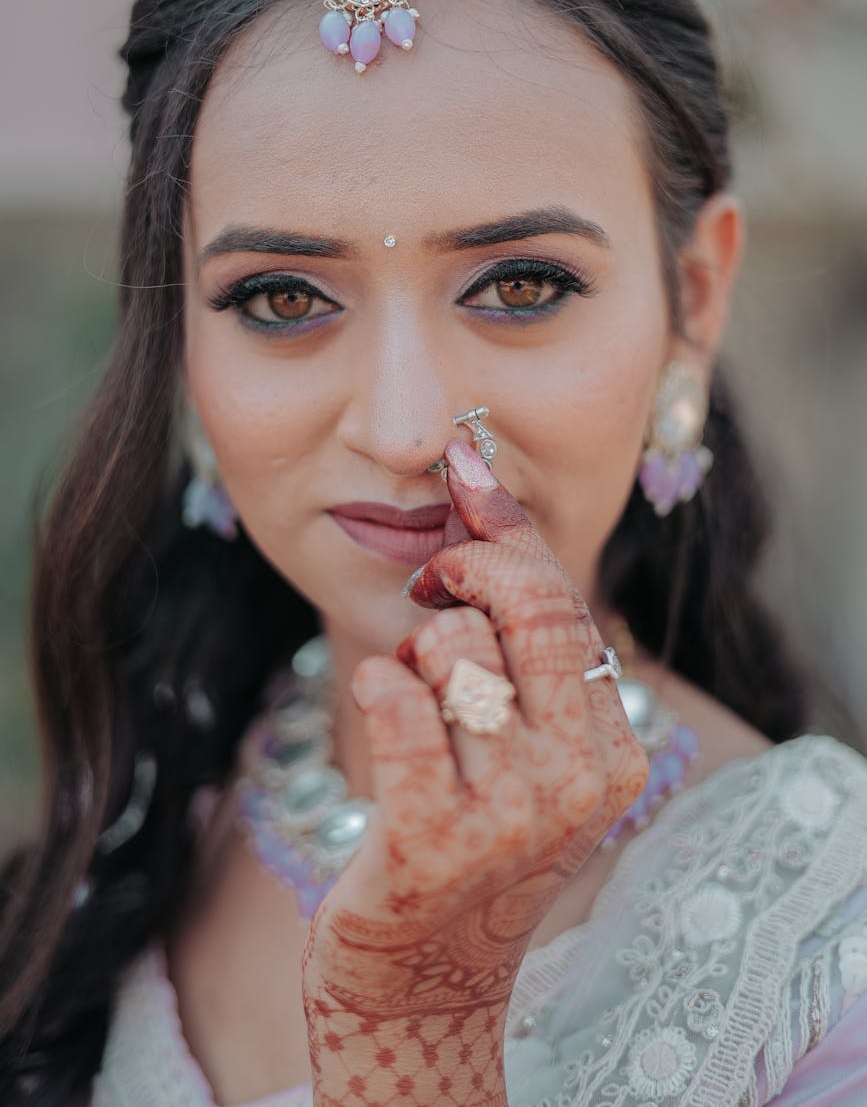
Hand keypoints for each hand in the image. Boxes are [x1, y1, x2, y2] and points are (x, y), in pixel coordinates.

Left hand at [302, 440, 647, 1106]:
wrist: (420, 973)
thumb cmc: (464, 833)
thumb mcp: (522, 742)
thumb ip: (523, 640)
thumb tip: (481, 482)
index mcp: (613, 752)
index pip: (568, 604)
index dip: (510, 527)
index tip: (468, 462)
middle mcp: (578, 784)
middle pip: (531, 611)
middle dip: (468, 567)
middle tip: (434, 583)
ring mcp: (512, 819)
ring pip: (455, 651)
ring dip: (413, 653)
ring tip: (412, 693)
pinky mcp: (433, 844)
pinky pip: (401, 705)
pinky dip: (378, 680)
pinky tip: (379, 699)